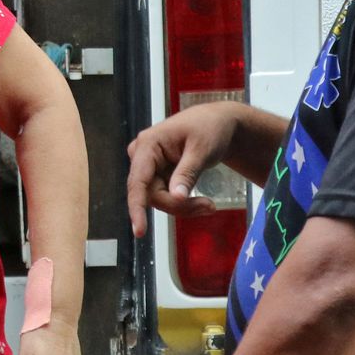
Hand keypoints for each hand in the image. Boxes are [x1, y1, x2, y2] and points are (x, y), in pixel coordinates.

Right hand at [125, 102, 241, 236]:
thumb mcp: (202, 151)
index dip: (137, 207)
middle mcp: (142, 156)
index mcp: (148, 144)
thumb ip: (187, 174)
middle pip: (150, 195)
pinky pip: (166, 197)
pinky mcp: (157, 175)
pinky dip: (184, 203)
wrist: (217, 123)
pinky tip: (202, 201)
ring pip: (159, 199)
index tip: (140, 231)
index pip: (137, 181)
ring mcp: (149, 167)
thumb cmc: (210, 129)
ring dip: (184, 207)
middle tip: (209, 207)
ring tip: (209, 205)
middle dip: (179, 206)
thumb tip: (176, 197)